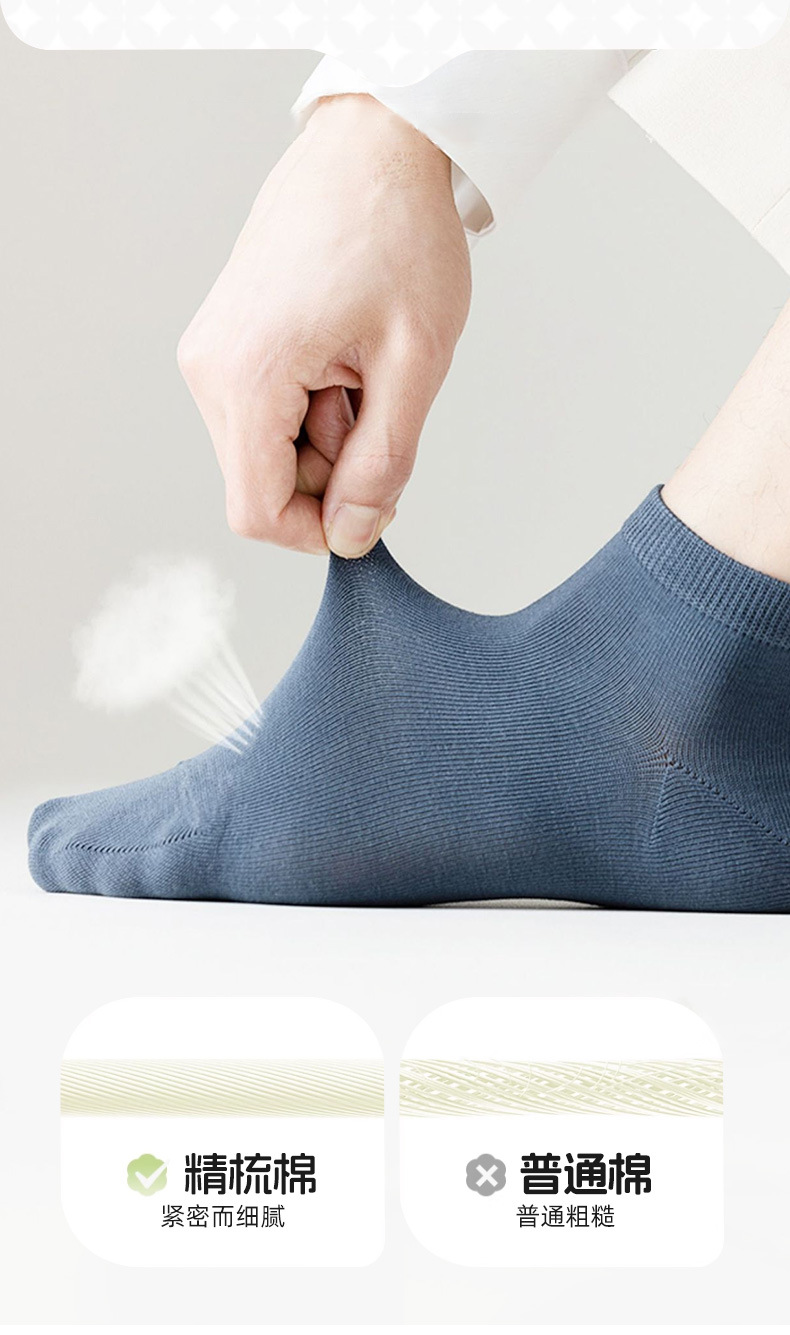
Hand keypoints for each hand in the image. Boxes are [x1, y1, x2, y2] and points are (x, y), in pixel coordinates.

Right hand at [178, 93, 471, 556]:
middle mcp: (209, 368)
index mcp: (248, 374)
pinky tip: (342, 356)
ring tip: (363, 367)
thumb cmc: (398, 235)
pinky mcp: (222, 341)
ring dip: (325, 436)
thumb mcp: (415, 363)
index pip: (257, 512)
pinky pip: (262, 413)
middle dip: (330, 471)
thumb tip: (352, 535)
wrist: (372, 146)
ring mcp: (210, 352)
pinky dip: (310, 407)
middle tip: (380, 402)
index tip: (374, 500)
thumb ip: (383, 463)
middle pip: (261, 484)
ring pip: (264, 451)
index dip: (318, 529)